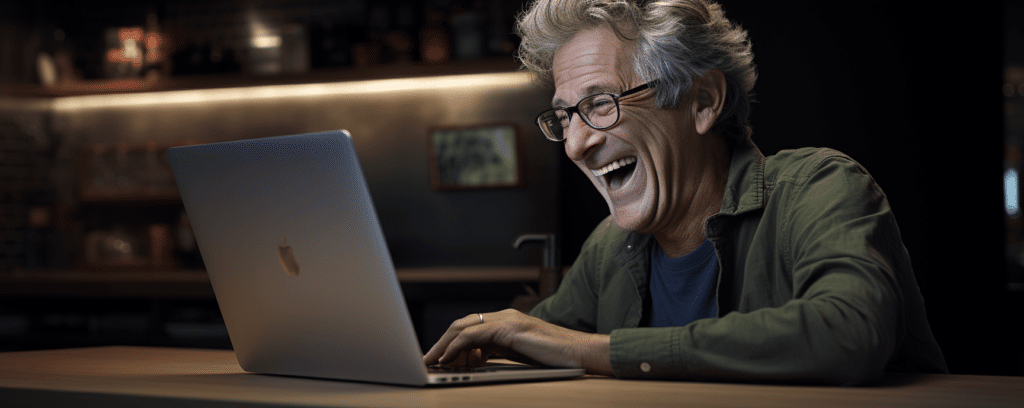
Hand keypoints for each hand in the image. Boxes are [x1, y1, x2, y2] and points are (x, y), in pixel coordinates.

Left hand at [422, 309, 612, 374]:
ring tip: (432, 360)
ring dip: (444, 345)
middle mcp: (504, 317)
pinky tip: (449, 358)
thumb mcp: (521, 355)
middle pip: (462, 325)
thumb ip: (499, 353)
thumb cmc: (556, 358)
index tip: (438, 358)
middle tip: (427, 359)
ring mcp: (507, 320)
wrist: (581, 353)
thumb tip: (475, 362)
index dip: (451, 343)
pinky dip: (458, 346)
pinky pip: (475, 335)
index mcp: (506, 322)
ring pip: (464, 328)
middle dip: (442, 342)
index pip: (470, 328)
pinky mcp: (510, 328)